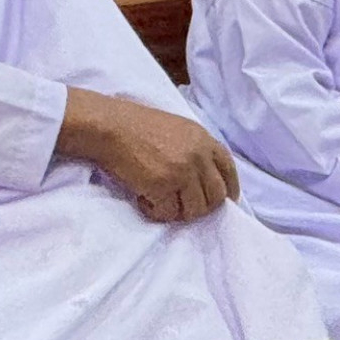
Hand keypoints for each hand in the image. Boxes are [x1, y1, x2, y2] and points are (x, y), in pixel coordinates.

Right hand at [56, 90, 239, 223]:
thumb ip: (195, 149)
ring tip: (159, 202)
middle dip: (201, 207)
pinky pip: (169, 213)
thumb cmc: (136, 126)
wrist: (110, 126)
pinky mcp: (164, 185)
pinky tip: (143, 200)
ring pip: (196, 209)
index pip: (229, 171)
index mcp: (204, 139)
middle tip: (181, 206)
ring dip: (179, 212)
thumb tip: (204, 179)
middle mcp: (199, 156)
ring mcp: (183, 171)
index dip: (228, 190)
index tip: (222, 201)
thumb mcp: (176, 129)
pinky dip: (156, 212)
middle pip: (216, 196)